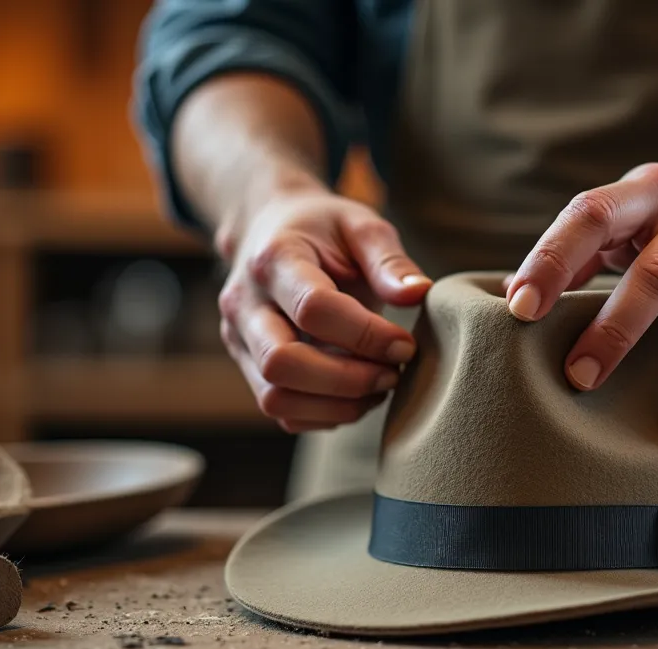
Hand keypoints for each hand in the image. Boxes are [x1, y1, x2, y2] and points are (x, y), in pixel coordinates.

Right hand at [218, 186, 431, 432]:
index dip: (366, 335)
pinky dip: (325, 415)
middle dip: (348, 380)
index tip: (405, 345)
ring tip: (380, 386)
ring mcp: (239, 339)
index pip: (313, 309)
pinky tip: (357, 394)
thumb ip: (389, 259)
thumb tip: (417, 293)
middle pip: (281, 363)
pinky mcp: (248, 366)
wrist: (270, 228)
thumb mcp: (360, 225)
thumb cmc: (321, 229)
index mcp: (274, 259)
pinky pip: (281, 411)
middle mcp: (245, 304)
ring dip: (337, 405)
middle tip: (393, 373)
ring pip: (275, 398)